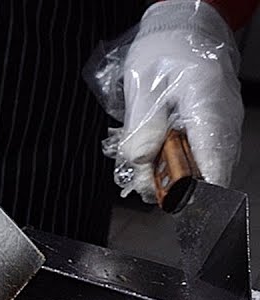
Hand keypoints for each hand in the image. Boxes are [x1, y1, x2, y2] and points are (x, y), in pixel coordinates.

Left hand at [107, 0, 243, 200]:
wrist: (185, 27)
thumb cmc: (165, 50)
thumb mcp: (142, 86)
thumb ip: (142, 127)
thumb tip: (140, 161)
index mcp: (207, 104)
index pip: (213, 160)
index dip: (198, 191)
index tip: (178, 205)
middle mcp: (224, 117)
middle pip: (210, 169)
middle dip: (178, 185)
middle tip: (144, 186)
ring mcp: (224, 121)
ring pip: (206, 164)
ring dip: (176, 173)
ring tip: (146, 169)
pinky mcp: (216, 124)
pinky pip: (202, 152)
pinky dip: (179, 160)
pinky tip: (155, 154)